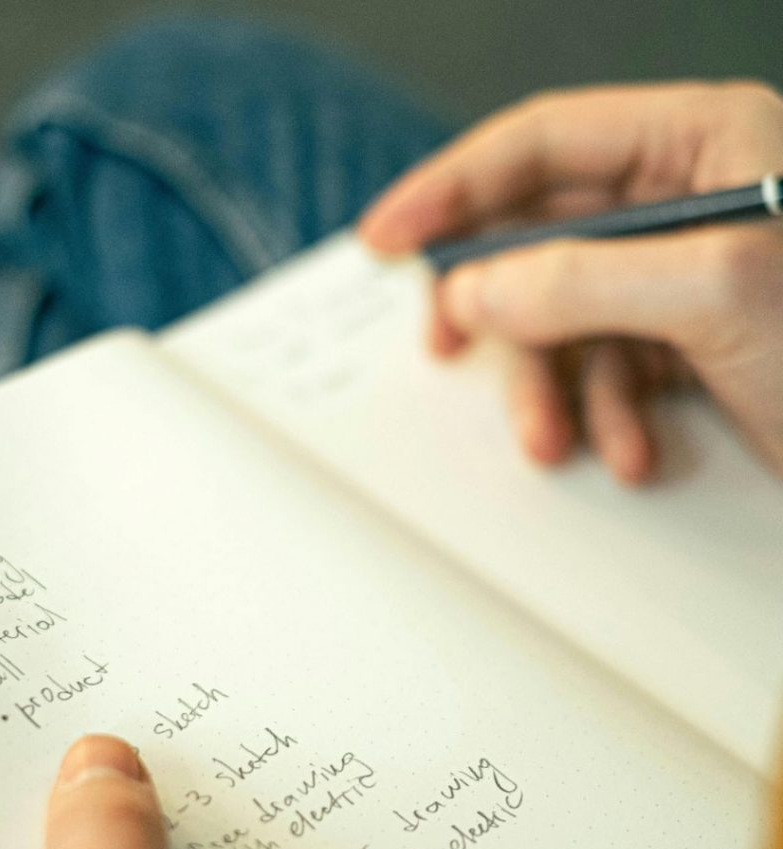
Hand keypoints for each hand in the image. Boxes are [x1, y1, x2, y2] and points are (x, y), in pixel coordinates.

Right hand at [360, 81, 782, 483]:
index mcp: (696, 144)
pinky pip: (602, 371)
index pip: (538, 143)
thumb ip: (580, 277)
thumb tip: (479, 288)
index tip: (389, 238)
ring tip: (556, 439)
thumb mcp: (716, 291)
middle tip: (446, 346)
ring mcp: (676, 279)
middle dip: (498, 311)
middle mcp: (678, 204)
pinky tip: (630, 448)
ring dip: (550, 389)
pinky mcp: (681, 344)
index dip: (451, 188)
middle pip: (536, 238)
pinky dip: (604, 416)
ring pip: (560, 320)